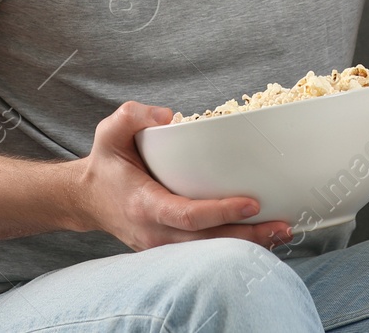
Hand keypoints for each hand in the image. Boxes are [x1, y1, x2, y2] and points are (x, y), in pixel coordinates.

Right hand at [74, 101, 293, 250]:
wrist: (86, 199)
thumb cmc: (105, 164)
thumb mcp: (110, 131)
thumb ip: (134, 115)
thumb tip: (170, 116)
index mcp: (143, 205)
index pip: (186, 215)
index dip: (220, 212)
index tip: (252, 203)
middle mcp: (154, 232)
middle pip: (207, 243)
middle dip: (247, 237)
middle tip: (282, 226)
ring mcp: (162, 246)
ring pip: (209, 253)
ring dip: (247, 245)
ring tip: (281, 233)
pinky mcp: (169, 250)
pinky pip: (204, 253)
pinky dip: (233, 247)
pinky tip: (260, 238)